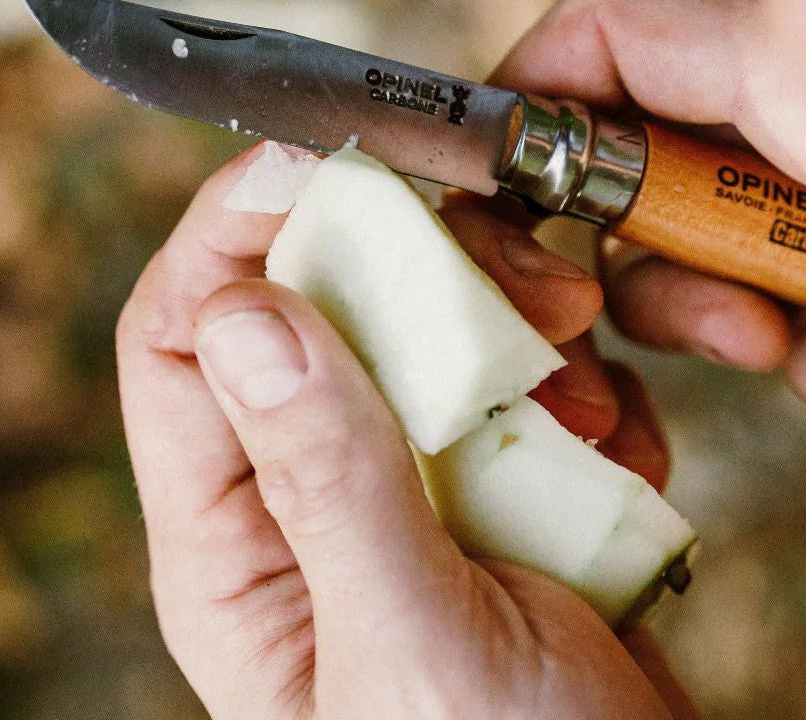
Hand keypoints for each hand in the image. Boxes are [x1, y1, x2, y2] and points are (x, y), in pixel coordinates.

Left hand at [117, 148, 696, 719]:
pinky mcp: (509, 482)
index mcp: (242, 543)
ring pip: (441, 328)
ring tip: (591, 382)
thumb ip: (327, 480)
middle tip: (536, 283)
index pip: (184, 339)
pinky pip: (532, 376)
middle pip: (331, 303)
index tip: (324, 162)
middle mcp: (318, 495)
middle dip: (430, 265)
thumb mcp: (405, 643)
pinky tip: (622, 448)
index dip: (234, 232)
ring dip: (523, 326)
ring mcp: (421, 482)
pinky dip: (590, 385)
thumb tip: (243, 313)